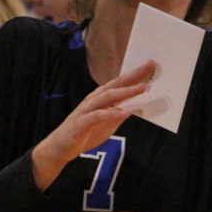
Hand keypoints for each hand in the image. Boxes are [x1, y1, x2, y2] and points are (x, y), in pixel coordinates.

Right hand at [32, 61, 153, 189]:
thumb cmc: (84, 133)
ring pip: (107, 97)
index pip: (119, 84)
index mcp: (100, 99)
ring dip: (125, 92)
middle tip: (149, 66)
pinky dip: (111, 114)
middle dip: (133, 76)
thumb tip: (136, 107)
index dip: (135, 74)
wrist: (61, 146)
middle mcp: (93, 100)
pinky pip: (98, 116)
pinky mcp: (81, 123)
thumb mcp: (107, 124)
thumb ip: (119, 114)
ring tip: (142, 88)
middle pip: (115, 85)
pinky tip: (125, 113)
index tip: (150, 65)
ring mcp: (87, 110)